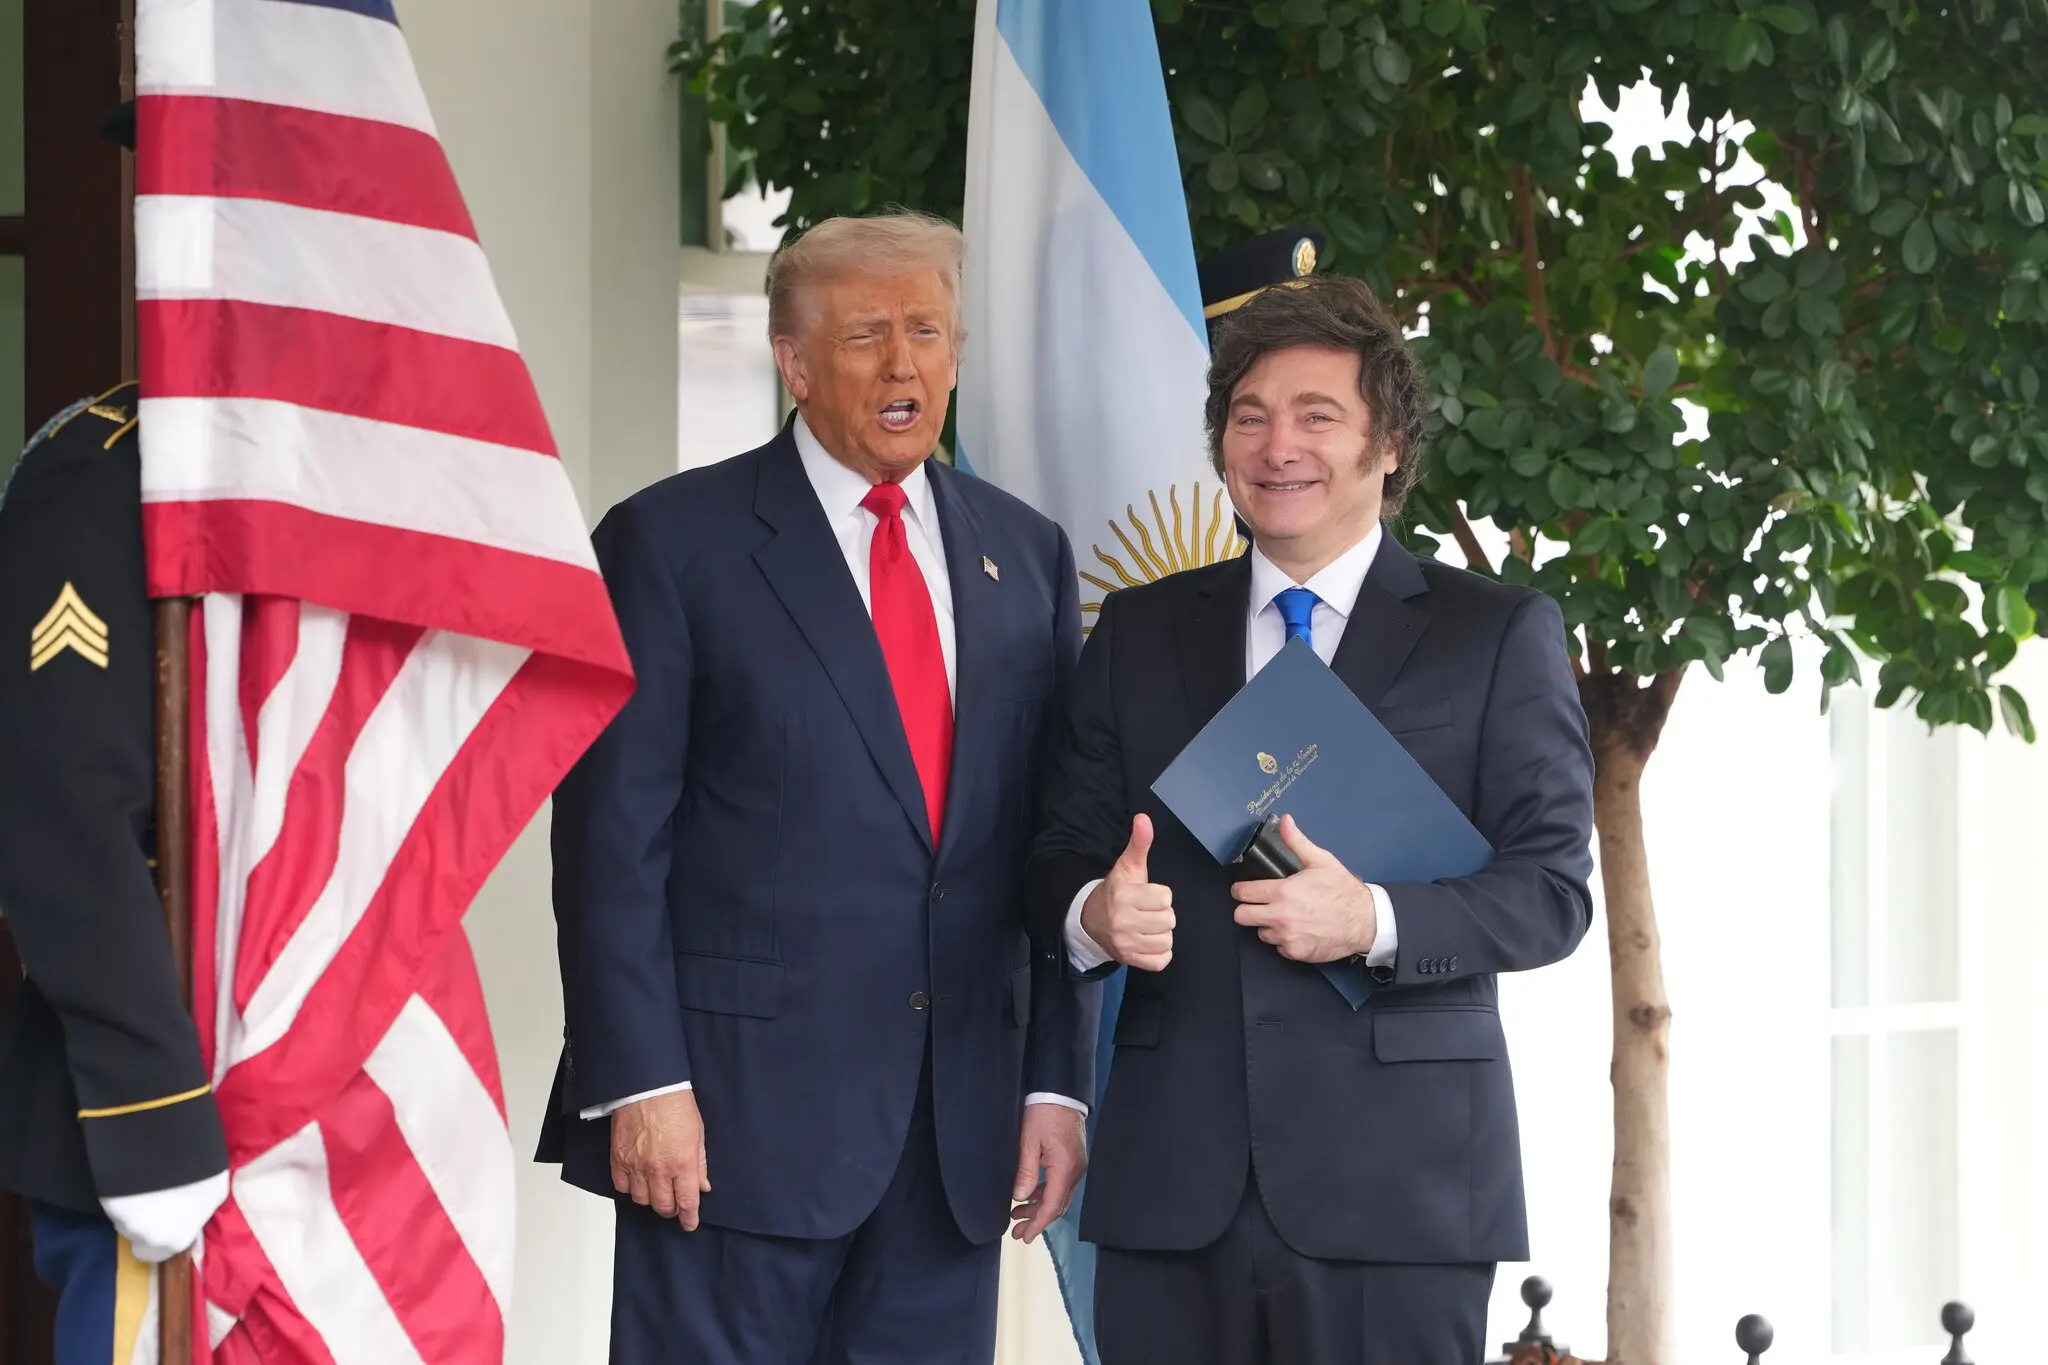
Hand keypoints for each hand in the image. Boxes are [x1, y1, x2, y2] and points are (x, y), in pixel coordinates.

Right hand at [610, 1089, 710, 1228]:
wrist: (648, 1088)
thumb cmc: (675, 1105)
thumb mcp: (698, 1134)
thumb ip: (700, 1163)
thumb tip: (702, 1185)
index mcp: (683, 1163)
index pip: (686, 1202)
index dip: (689, 1217)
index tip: (689, 1224)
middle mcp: (659, 1170)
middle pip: (663, 1206)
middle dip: (671, 1210)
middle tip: (674, 1205)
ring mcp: (636, 1166)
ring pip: (642, 1200)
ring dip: (651, 1199)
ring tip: (656, 1190)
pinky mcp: (618, 1160)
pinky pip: (622, 1187)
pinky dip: (630, 1188)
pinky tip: (637, 1181)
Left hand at [1010, 1102, 1087, 1242]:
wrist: (1060, 1091)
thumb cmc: (1043, 1112)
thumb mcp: (1028, 1140)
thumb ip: (1025, 1170)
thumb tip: (1020, 1197)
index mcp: (1065, 1167)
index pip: (1053, 1205)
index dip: (1038, 1223)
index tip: (1025, 1236)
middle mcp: (1076, 1170)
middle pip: (1058, 1205)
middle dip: (1037, 1220)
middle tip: (1017, 1232)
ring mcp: (1077, 1165)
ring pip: (1059, 1196)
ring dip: (1040, 1208)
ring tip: (1018, 1214)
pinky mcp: (1073, 1159)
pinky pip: (1060, 1184)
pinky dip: (1046, 1194)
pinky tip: (1030, 1196)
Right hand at [1079, 814, 1174, 970]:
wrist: (1091, 919)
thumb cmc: (1118, 890)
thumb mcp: (1128, 866)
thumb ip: (1139, 843)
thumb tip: (1144, 818)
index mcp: (1124, 895)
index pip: (1165, 898)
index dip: (1160, 895)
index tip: (1147, 894)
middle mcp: (1123, 921)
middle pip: (1169, 920)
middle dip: (1162, 914)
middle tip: (1147, 911)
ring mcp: (1125, 943)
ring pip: (1166, 941)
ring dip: (1162, 934)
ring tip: (1148, 926)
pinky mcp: (1129, 960)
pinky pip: (1161, 961)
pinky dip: (1159, 953)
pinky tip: (1149, 941)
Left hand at [1230, 814, 1376, 963]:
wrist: (1365, 921)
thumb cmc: (1342, 890)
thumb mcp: (1320, 861)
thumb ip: (1297, 842)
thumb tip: (1285, 820)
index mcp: (1282, 892)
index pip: (1242, 893)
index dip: (1240, 890)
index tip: (1245, 890)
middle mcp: (1279, 916)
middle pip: (1241, 916)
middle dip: (1247, 909)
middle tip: (1259, 905)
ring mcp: (1287, 937)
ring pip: (1261, 933)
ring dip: (1268, 925)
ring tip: (1284, 918)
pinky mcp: (1296, 953)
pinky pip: (1278, 948)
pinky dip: (1284, 941)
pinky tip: (1298, 931)